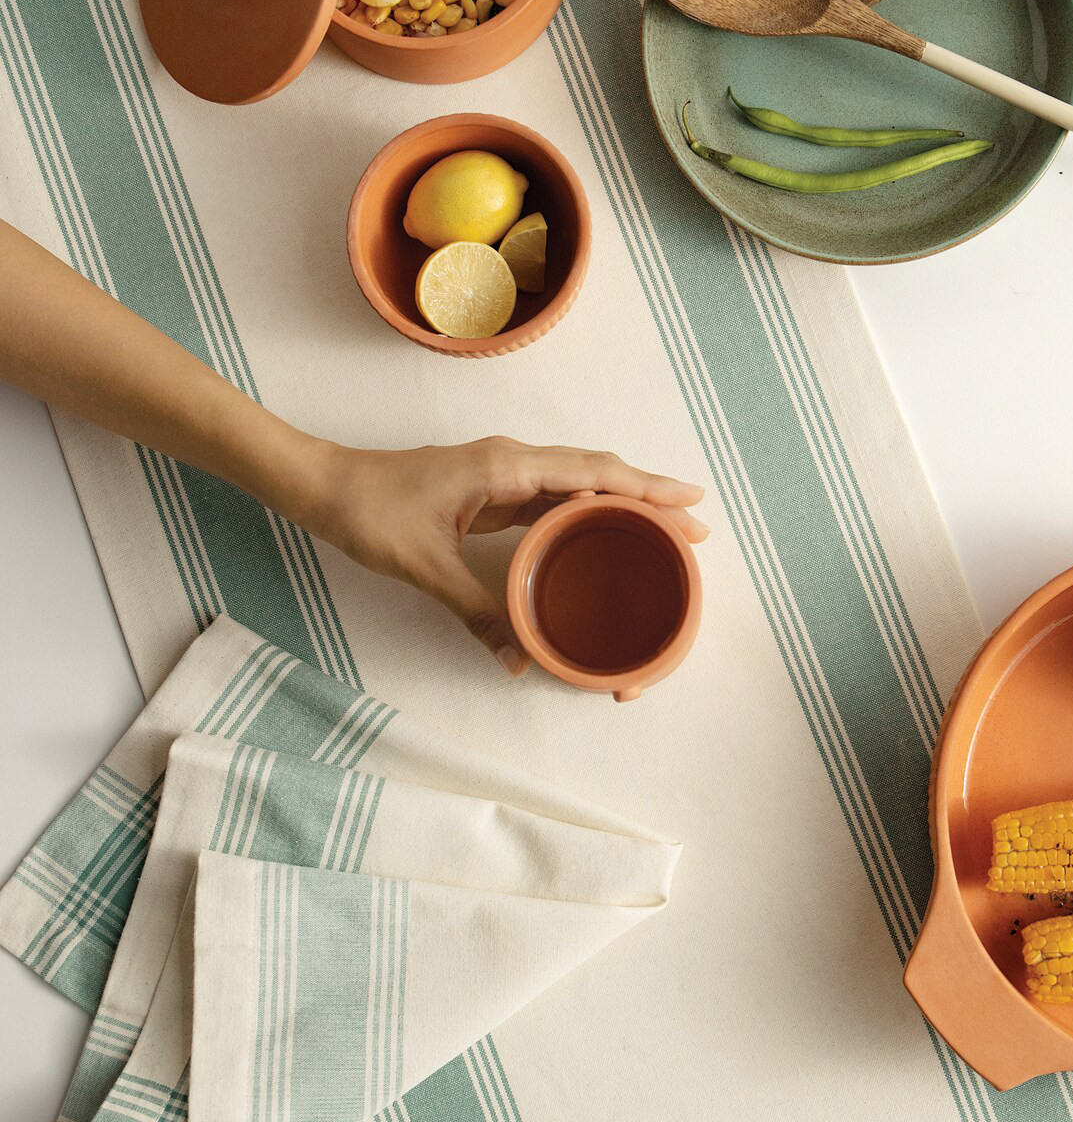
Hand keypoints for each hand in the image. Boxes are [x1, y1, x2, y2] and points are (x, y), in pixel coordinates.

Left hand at [309, 437, 708, 673]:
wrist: (328, 486)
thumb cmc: (372, 512)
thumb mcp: (427, 567)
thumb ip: (477, 612)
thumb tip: (517, 659)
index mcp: (506, 467)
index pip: (592, 473)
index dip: (645, 487)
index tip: (689, 500)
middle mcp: (512, 462)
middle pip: (597, 474)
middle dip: (649, 498)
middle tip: (695, 529)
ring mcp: (503, 474)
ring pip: (578, 483)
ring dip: (622, 504)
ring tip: (664, 532)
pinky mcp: (491, 489)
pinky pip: (552, 497)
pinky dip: (586, 512)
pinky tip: (604, 532)